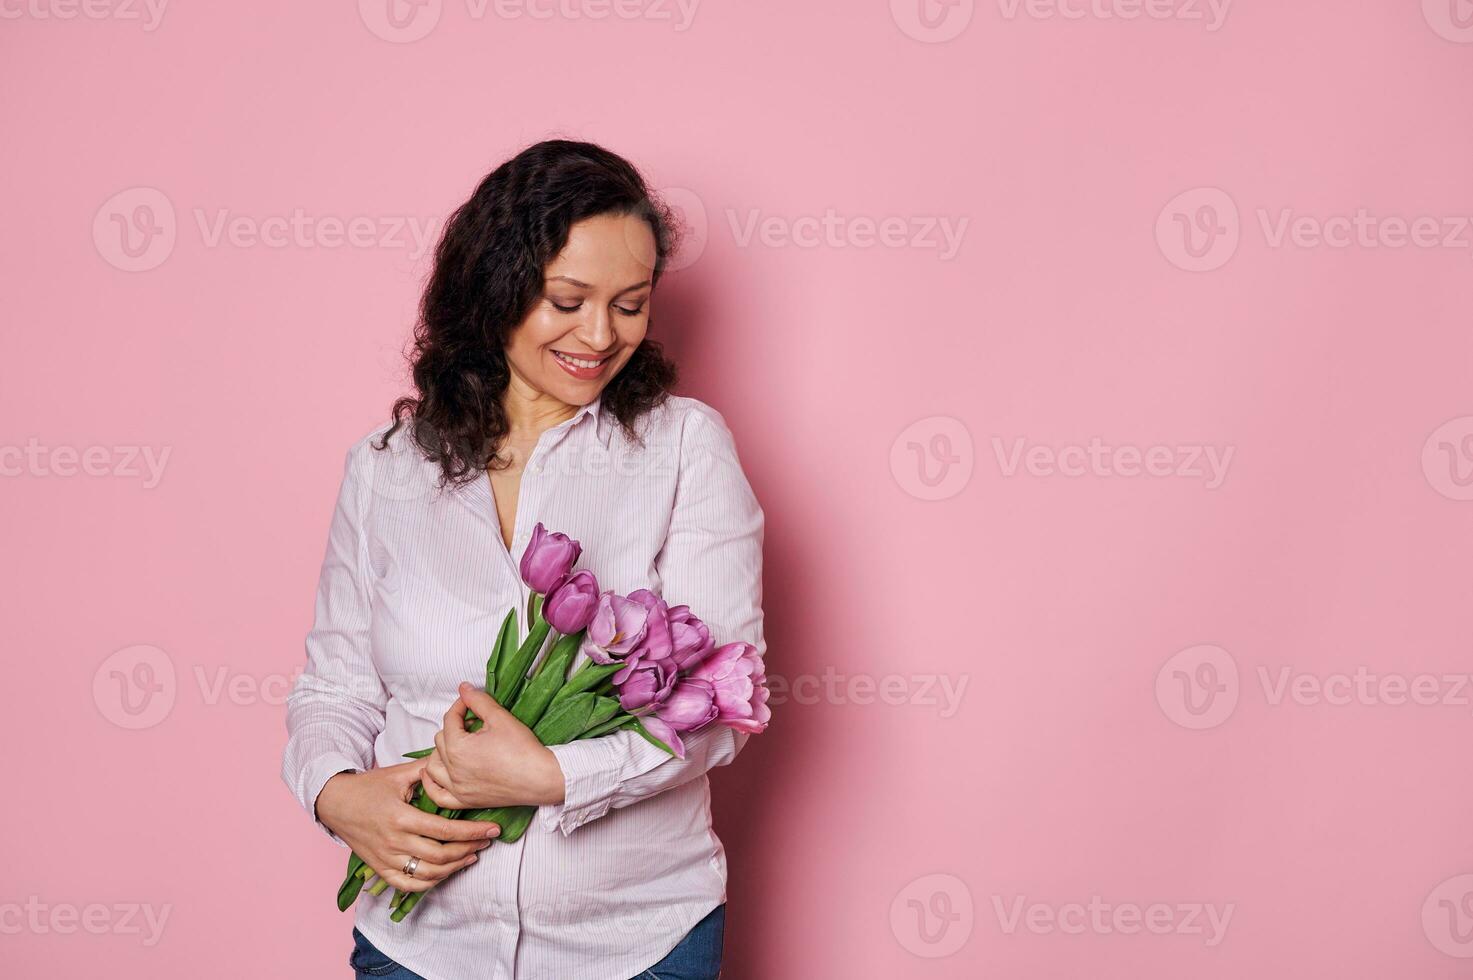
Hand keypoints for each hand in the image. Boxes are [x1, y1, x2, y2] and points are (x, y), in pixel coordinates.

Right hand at [315, 761, 500, 892]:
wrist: (335, 803)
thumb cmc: (369, 786)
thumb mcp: (398, 774)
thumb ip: (427, 769)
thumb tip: (454, 759)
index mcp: (401, 817)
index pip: (445, 831)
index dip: (472, 832)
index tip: (492, 829)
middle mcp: (394, 842)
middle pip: (440, 856)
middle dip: (469, 849)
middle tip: (486, 841)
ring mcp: (386, 859)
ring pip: (427, 874)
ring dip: (454, 868)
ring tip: (471, 856)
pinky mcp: (379, 869)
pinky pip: (408, 885)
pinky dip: (430, 883)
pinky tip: (445, 873)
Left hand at [420, 682, 566, 809]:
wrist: (540, 777)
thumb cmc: (523, 750)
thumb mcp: (500, 717)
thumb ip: (478, 701)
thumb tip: (464, 688)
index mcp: (458, 747)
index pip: (450, 719)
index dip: (461, 706)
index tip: (471, 702)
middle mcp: (453, 770)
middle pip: (440, 741)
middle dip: (454, 727)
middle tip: (474, 723)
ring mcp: (458, 788)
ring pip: (433, 767)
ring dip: (440, 753)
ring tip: (456, 745)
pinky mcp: (466, 800)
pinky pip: (438, 796)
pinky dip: (432, 785)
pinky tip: (436, 774)